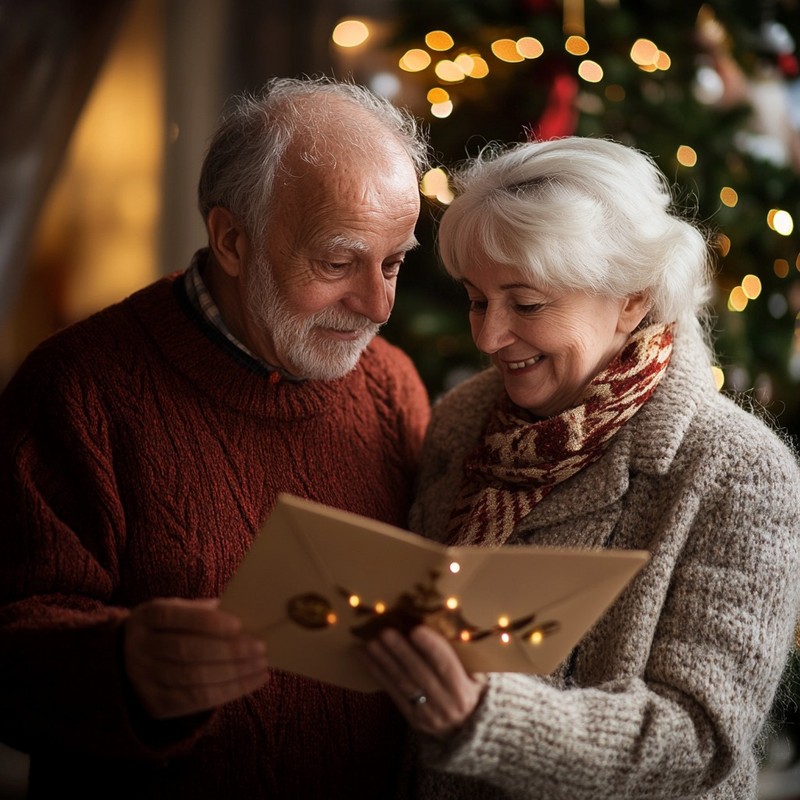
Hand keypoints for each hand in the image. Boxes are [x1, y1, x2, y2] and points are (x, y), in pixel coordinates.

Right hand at [123, 597, 268, 718]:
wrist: (135, 659)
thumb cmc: (173, 627)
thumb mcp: (181, 611)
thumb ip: (207, 611)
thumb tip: (247, 614)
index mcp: (147, 617)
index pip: (175, 617)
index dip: (207, 621)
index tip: (238, 624)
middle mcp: (138, 648)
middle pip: (186, 651)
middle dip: (228, 650)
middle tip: (260, 647)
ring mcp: (144, 679)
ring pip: (193, 678)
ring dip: (234, 673)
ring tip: (261, 665)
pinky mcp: (155, 704)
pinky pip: (196, 701)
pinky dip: (229, 691)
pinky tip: (253, 681)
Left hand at [361, 624, 486, 737]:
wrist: (467, 730)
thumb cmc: (472, 691)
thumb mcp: (478, 676)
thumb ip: (463, 657)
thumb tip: (444, 623)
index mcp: (465, 691)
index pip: (447, 667)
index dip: (432, 648)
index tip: (417, 630)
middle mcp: (447, 705)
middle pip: (420, 675)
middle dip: (401, 652)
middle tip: (385, 632)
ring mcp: (427, 714)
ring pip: (403, 684)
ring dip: (384, 661)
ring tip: (371, 642)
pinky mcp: (412, 718)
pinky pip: (393, 693)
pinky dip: (377, 672)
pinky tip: (364, 656)